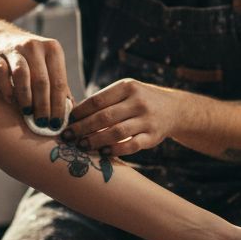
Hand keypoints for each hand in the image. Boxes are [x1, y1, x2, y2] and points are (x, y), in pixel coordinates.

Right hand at [0, 30, 71, 129]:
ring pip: (22, 75)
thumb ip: (58, 86)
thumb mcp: (49, 65)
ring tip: (28, 113)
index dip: (58, 105)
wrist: (3, 38)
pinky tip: (10, 101)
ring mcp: (14, 49)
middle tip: (42, 123)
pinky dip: (6, 88)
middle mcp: (35, 47)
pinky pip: (1, 73)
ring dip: (26, 97)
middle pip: (42, 80)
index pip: (59, 82)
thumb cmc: (32, 59)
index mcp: (53, 50)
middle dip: (43, 105)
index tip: (57, 124)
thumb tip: (70, 113)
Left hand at [63, 78, 183, 155]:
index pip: (97, 100)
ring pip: (116, 132)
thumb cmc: (139, 100)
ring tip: (81, 145)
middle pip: (104, 117)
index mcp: (127, 87)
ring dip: (95, 140)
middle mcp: (138, 102)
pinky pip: (131, 145)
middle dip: (82, 128)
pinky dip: (115, 150)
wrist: (173, 109)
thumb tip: (72, 115)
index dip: (79, 112)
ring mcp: (147, 120)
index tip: (67, 121)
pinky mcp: (153, 137)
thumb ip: (104, 101)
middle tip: (68, 136)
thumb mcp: (126, 92)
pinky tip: (102, 152)